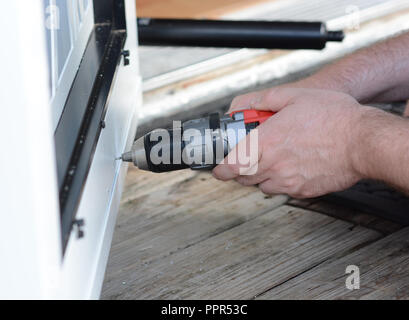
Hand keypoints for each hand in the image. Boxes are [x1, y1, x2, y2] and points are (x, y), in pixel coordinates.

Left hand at [212, 87, 367, 197]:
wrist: (364, 141)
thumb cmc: (334, 117)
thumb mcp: (295, 96)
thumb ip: (264, 100)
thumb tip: (245, 105)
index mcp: (267, 142)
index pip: (230, 166)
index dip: (220, 170)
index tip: (218, 168)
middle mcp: (274, 165)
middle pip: (243, 178)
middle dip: (240, 169)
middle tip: (248, 156)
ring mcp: (288, 181)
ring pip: (261, 186)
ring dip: (260, 175)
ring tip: (273, 159)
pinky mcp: (302, 191)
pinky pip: (282, 190)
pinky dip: (280, 181)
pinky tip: (292, 166)